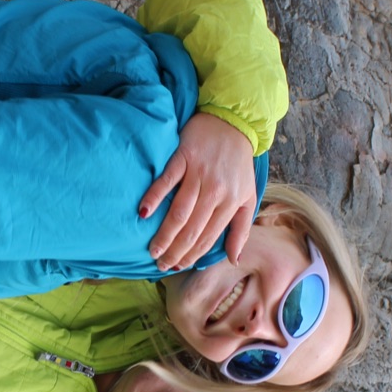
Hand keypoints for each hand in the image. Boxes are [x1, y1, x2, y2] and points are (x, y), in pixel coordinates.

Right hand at [139, 112, 256, 270]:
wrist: (233, 123)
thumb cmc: (238, 164)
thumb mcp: (247, 197)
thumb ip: (240, 229)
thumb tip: (234, 259)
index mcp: (230, 203)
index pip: (207, 238)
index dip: (191, 256)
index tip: (176, 267)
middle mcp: (215, 191)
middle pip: (191, 230)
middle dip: (175, 251)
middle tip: (160, 264)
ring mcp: (198, 173)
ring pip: (179, 211)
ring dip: (164, 234)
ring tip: (152, 250)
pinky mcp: (184, 156)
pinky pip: (167, 180)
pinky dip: (154, 196)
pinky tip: (144, 212)